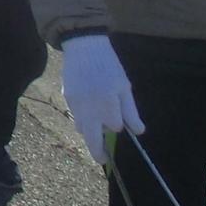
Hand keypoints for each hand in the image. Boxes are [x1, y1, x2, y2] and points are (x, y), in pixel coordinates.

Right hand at [60, 34, 143, 162]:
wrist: (84, 46)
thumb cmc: (108, 66)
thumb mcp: (124, 86)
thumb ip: (130, 111)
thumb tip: (138, 132)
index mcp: (108, 104)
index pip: (115, 127)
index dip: (117, 125)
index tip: (119, 122)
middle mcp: (90, 108)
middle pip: (92, 139)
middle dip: (98, 152)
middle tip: (103, 159)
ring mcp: (76, 104)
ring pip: (81, 128)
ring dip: (89, 132)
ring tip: (95, 127)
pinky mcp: (66, 98)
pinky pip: (74, 115)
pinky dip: (81, 118)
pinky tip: (86, 107)